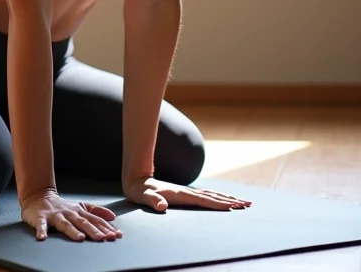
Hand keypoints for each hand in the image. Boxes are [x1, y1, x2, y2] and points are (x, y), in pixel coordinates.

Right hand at [20, 189, 122, 241]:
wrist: (38, 196)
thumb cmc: (61, 206)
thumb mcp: (80, 206)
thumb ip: (96, 211)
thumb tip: (113, 216)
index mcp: (78, 211)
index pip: (94, 220)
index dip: (105, 227)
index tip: (116, 235)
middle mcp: (68, 212)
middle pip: (82, 222)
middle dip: (93, 230)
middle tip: (103, 238)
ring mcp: (55, 215)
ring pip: (65, 223)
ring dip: (72, 231)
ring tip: (80, 238)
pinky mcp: (40, 217)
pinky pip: (41, 224)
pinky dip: (42, 231)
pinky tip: (43, 238)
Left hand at [123, 176, 252, 212]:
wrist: (136, 178)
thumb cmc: (139, 191)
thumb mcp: (142, 196)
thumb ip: (152, 200)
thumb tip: (162, 204)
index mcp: (180, 194)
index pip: (203, 200)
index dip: (218, 204)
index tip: (234, 207)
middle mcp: (186, 191)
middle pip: (212, 196)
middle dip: (230, 200)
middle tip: (248, 204)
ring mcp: (186, 192)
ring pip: (211, 195)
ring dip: (227, 198)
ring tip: (243, 202)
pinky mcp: (184, 194)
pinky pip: (206, 197)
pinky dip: (218, 198)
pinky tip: (224, 201)